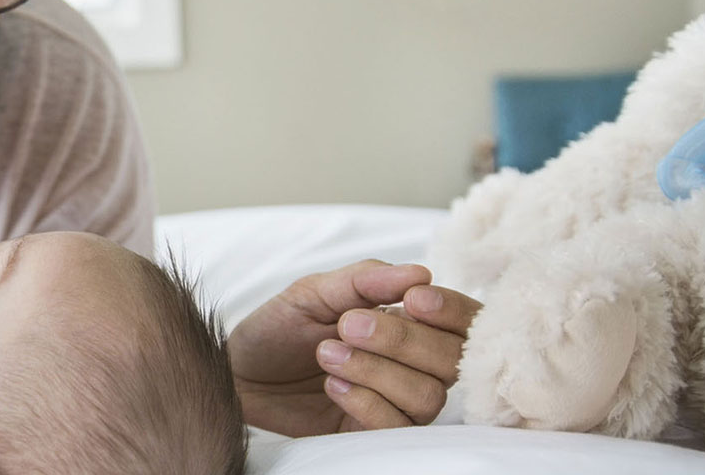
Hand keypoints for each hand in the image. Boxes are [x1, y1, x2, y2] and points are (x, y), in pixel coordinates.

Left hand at [227, 260, 481, 436]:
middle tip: (348, 325)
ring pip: (428, 396)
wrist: (240, 373)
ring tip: (327, 353)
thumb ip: (365, 280)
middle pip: (452, 361)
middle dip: (403, 340)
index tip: (414, 299)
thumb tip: (421, 272)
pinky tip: (333, 385)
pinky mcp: (373, 432)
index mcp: (409, 321)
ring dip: (377, 371)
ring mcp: (397, 401)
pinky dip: (366, 402)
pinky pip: (397, 426)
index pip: (464, 321)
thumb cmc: (280, 327)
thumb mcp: (314, 292)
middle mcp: (413, 363)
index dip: (452, 311)